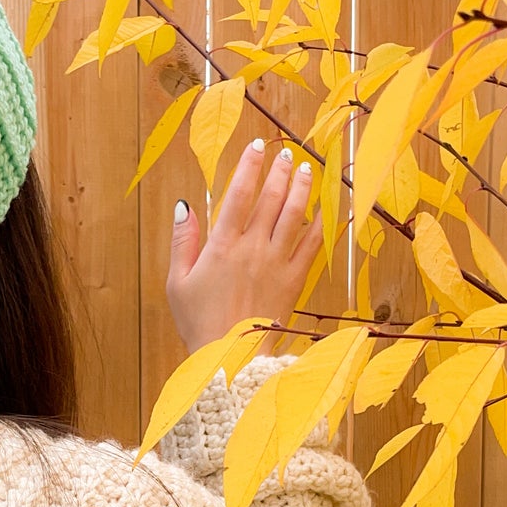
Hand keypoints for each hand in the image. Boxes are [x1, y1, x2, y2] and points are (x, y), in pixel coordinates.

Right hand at [166, 139, 324, 355]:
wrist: (230, 359)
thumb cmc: (199, 323)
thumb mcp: (177, 283)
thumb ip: (182, 241)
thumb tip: (184, 205)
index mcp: (222, 246)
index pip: (238, 193)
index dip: (249, 166)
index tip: (257, 147)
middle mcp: (252, 249)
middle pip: (271, 198)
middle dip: (279, 171)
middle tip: (286, 154)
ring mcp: (276, 264)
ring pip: (294, 215)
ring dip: (301, 189)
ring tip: (307, 170)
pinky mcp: (293, 281)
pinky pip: (312, 246)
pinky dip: (322, 224)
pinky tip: (328, 209)